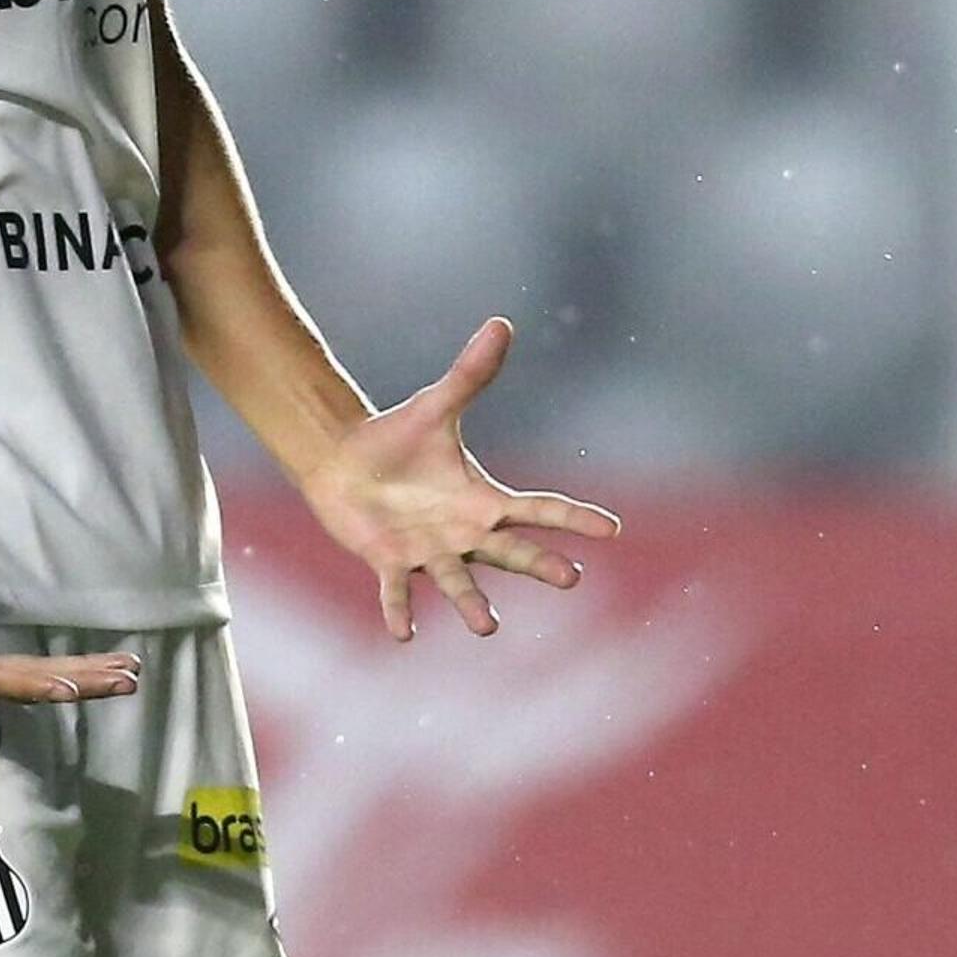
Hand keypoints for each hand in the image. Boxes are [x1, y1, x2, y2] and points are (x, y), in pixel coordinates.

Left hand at [303, 318, 620, 642]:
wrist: (344, 462)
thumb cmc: (396, 439)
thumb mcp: (436, 406)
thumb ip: (470, 372)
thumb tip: (501, 322)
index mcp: (483, 500)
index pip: (539, 509)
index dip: (574, 518)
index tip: (613, 529)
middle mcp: (464, 533)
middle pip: (511, 552)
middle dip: (540, 565)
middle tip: (571, 578)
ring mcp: (429, 552)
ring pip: (459, 581)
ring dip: (472, 603)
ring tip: (488, 627)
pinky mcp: (389, 562)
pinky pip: (397, 591)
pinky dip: (400, 610)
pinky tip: (404, 634)